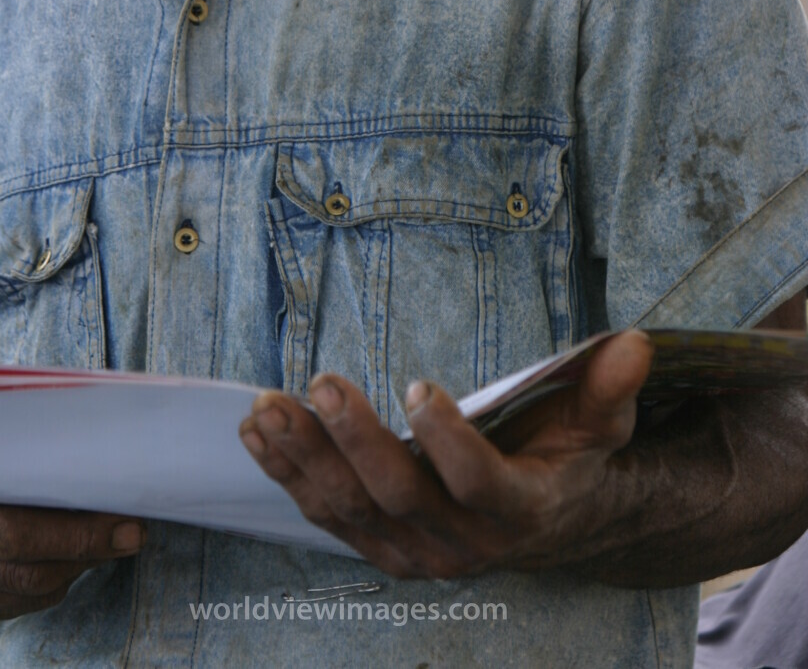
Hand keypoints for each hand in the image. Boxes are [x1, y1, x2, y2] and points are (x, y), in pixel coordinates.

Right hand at [0, 412, 146, 624]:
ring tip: (114, 544)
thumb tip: (93, 436)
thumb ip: (7, 424)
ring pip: (15, 579)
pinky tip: (76, 564)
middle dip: (81, 538)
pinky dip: (51, 587)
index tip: (113, 490)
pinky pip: (7, 605)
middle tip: (132, 530)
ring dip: (75, 565)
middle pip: (9, 538)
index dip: (57, 488)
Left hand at [238, 331, 652, 578]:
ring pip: (351, 511)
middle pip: (400, 497)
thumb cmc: (569, 458)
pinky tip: (259, 433)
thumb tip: (635, 342)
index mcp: (519, 510)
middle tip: (323, 382)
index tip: (418, 385)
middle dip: (357, 440)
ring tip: (268, 408)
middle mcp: (462, 543)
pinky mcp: (379, 547)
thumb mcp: (599, 423)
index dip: (449, 442)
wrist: (548, 525)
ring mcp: (414, 551)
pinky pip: (326, 516)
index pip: (479, 484)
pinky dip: (289, 475)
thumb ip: (609, 388)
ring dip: (305, 459)